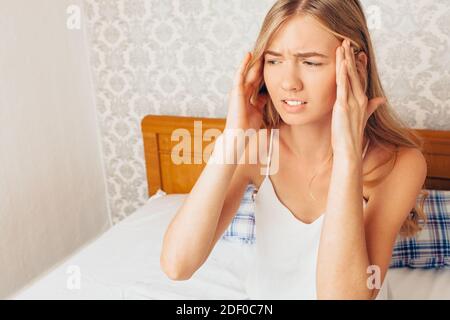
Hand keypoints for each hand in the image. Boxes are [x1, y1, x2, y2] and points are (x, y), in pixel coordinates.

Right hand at [224, 52, 267, 130]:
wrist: (239, 134)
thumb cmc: (248, 126)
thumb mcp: (259, 111)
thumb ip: (262, 101)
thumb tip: (268, 94)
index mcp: (249, 97)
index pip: (259, 81)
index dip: (266, 72)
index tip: (275, 63)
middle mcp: (244, 91)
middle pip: (254, 74)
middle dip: (261, 64)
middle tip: (270, 51)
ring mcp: (239, 90)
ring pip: (248, 72)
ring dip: (254, 61)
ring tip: (261, 49)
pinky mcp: (235, 90)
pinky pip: (240, 74)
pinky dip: (243, 64)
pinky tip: (249, 54)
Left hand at [331, 39, 385, 158]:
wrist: (348, 150)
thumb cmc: (351, 135)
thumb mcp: (362, 117)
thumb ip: (371, 107)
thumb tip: (381, 99)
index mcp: (363, 101)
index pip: (361, 78)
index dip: (359, 64)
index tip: (357, 51)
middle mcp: (360, 99)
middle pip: (356, 73)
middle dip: (351, 57)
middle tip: (347, 41)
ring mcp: (353, 102)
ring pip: (350, 76)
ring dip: (346, 60)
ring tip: (342, 46)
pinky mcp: (343, 106)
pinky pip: (343, 86)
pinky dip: (343, 74)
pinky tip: (342, 62)